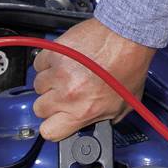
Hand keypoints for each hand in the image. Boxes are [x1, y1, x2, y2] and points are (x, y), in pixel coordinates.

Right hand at [31, 19, 155, 140]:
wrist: (126, 35)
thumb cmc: (129, 66)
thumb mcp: (124, 106)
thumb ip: (103, 118)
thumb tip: (93, 123)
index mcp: (84, 111)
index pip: (49, 131)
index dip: (53, 127)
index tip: (58, 120)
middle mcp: (68, 94)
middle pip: (40, 109)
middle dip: (52, 104)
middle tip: (65, 95)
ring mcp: (58, 72)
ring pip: (38, 85)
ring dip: (50, 82)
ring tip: (68, 75)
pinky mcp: (54, 53)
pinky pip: (39, 64)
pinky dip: (48, 63)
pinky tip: (64, 62)